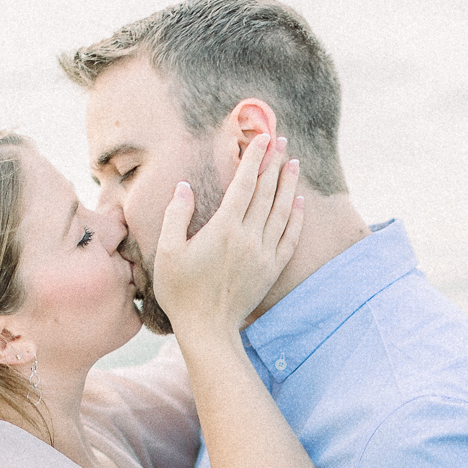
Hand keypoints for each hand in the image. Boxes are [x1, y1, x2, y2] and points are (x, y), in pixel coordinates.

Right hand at [152, 133, 303, 337]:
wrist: (207, 328)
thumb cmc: (181, 291)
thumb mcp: (168, 252)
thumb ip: (176, 215)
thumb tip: (185, 187)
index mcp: (223, 229)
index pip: (244, 185)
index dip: (254, 159)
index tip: (261, 138)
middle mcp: (248, 238)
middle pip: (266, 192)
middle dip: (274, 163)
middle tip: (280, 139)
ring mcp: (263, 254)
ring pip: (281, 211)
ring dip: (288, 184)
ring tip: (293, 162)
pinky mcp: (271, 270)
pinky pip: (289, 237)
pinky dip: (296, 218)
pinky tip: (298, 202)